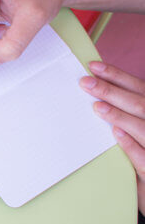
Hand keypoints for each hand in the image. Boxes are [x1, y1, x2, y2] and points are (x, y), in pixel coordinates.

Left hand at [80, 62, 144, 213]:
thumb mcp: (139, 126)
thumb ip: (128, 110)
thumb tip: (98, 92)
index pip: (140, 88)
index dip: (118, 76)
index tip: (93, 66)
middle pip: (140, 103)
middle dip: (112, 90)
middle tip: (85, 82)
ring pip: (143, 127)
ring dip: (120, 115)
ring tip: (97, 106)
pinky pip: (144, 156)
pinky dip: (131, 144)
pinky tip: (116, 133)